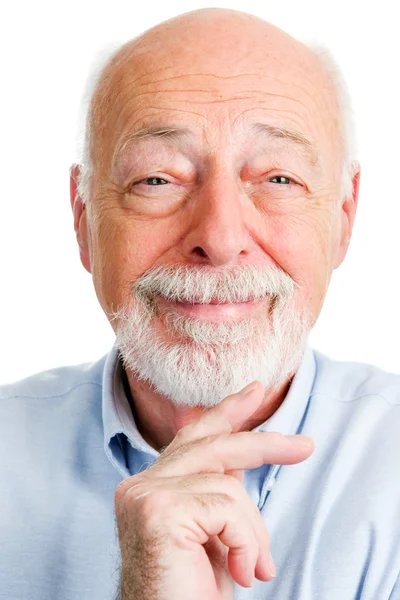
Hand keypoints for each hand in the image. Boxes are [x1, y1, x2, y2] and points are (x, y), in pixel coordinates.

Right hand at [115, 381, 313, 599]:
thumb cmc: (193, 591)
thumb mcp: (214, 534)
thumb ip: (218, 493)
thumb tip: (240, 464)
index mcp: (150, 486)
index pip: (191, 437)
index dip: (225, 413)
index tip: (254, 392)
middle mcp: (139, 485)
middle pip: (212, 445)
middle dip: (263, 443)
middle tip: (305, 447)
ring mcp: (144, 495)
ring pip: (226, 482)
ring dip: (253, 530)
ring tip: (254, 568)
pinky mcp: (158, 512)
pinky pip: (227, 508)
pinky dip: (246, 541)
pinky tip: (240, 572)